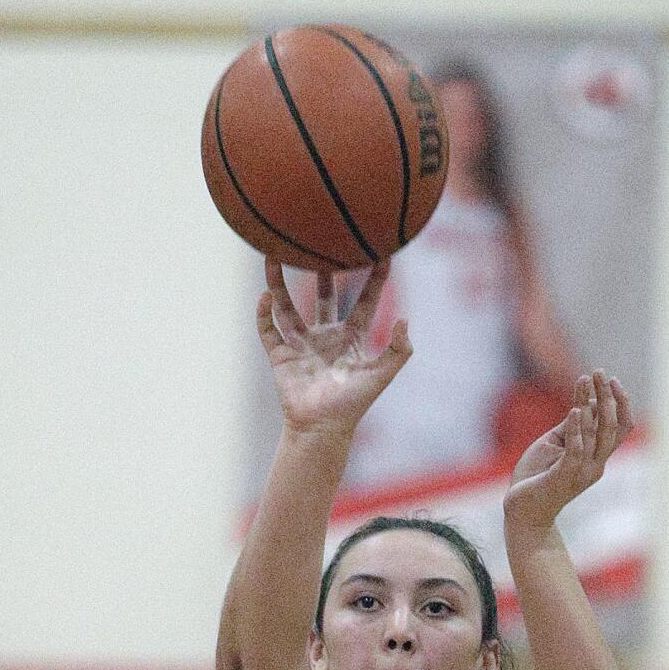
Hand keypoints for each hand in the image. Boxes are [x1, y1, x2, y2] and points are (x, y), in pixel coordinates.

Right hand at [257, 258, 411, 436]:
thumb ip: (399, 350)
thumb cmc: (353, 405)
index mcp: (352, 339)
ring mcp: (302, 346)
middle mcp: (326, 337)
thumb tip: (404, 320)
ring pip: (288, 307)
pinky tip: (264, 296)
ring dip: (279, 283)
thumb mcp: (382, 375)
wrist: (322, 428)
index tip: (382, 252)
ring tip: (274, 256)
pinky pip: (269, 330)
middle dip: (324, 271)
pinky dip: (264, 314)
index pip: (365, 301)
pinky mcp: (281, 357)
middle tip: (323, 242)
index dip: (374, 279)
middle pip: (324, 297)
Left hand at [503, 372, 632, 533]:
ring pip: (597, 436)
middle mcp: (595, 464)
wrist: (522, 511)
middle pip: (612, 426)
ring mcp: (581, 472)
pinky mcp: (563, 478)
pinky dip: (576, 430)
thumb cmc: (537, 476)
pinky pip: (575, 452)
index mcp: (596, 456)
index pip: (620, 427)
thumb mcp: (556, 444)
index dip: (620, 402)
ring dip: (593, 405)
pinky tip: (573, 410)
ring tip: (585, 380)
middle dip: (608, 396)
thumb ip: (572, 427)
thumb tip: (586, 402)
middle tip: (598, 372)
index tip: (609, 378)